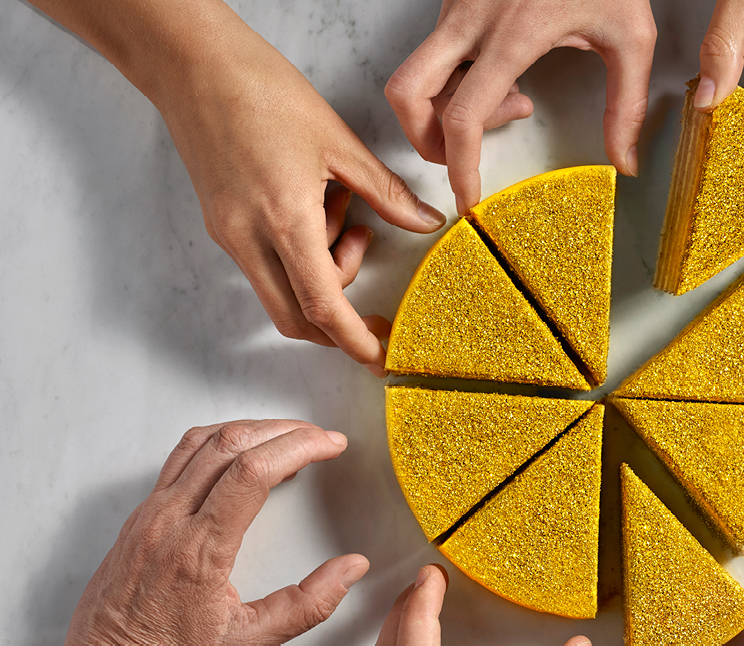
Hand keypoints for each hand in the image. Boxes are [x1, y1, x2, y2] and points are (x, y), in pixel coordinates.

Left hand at [53, 419, 369, 645]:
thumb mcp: (252, 643)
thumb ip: (309, 604)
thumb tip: (353, 567)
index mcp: (200, 550)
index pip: (253, 472)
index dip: (300, 447)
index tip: (332, 445)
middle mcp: (170, 521)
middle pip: (232, 445)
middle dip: (286, 431)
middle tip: (322, 437)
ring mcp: (151, 512)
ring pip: (204, 441)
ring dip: (253, 429)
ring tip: (289, 436)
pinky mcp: (142, 513)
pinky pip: (181, 455)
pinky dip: (220, 440)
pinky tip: (242, 449)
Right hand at [155, 18, 445, 373]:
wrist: (192, 63)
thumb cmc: (262, 91)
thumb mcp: (339, 142)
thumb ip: (386, 192)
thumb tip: (425, 222)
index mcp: (284, 220)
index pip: (323, 306)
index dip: (355, 341)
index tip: (381, 358)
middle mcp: (248, 238)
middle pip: (296, 318)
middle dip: (339, 326)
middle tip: (375, 313)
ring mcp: (229, 235)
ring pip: (281, 292)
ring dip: (323, 278)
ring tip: (345, 214)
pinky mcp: (221, 224)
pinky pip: (265, 265)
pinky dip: (300, 256)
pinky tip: (318, 208)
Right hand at [386, 0, 655, 213]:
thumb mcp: (631, 36)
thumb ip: (625, 105)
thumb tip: (624, 162)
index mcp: (512, 34)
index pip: (463, 118)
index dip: (459, 170)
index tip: (467, 201)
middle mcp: (471, 20)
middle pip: (408, 95)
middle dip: (425, 139)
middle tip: (464, 155)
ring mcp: (456, 7)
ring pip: (422, 76)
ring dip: (453, 107)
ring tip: (512, 101)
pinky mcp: (455, 0)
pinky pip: (435, 54)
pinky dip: (457, 81)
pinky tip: (504, 75)